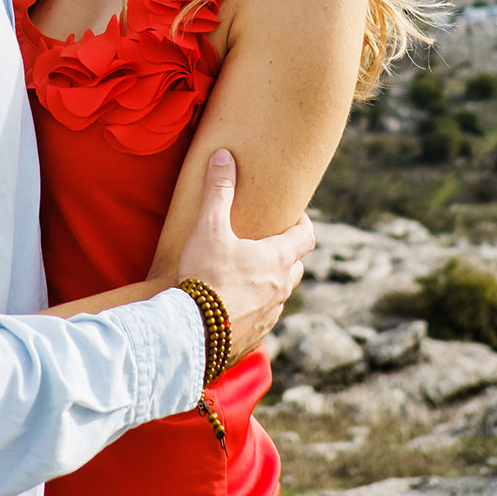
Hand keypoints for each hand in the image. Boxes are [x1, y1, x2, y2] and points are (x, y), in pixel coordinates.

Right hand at [173, 151, 315, 362]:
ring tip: (246, 277)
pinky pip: (260, 320)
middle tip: (265, 245)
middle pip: (295, 268)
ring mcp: (269, 317)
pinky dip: (252, 310)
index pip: (306, 237)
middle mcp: (281, 289)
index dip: (303, 224)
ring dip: (268, 284)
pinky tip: (232, 308)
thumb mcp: (208, 228)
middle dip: (285, 255)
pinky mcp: (252, 339)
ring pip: (279, 296)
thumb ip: (218, 191)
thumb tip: (224, 157)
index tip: (293, 217)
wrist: (190, 332)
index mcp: (278, 260)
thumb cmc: (204, 276)